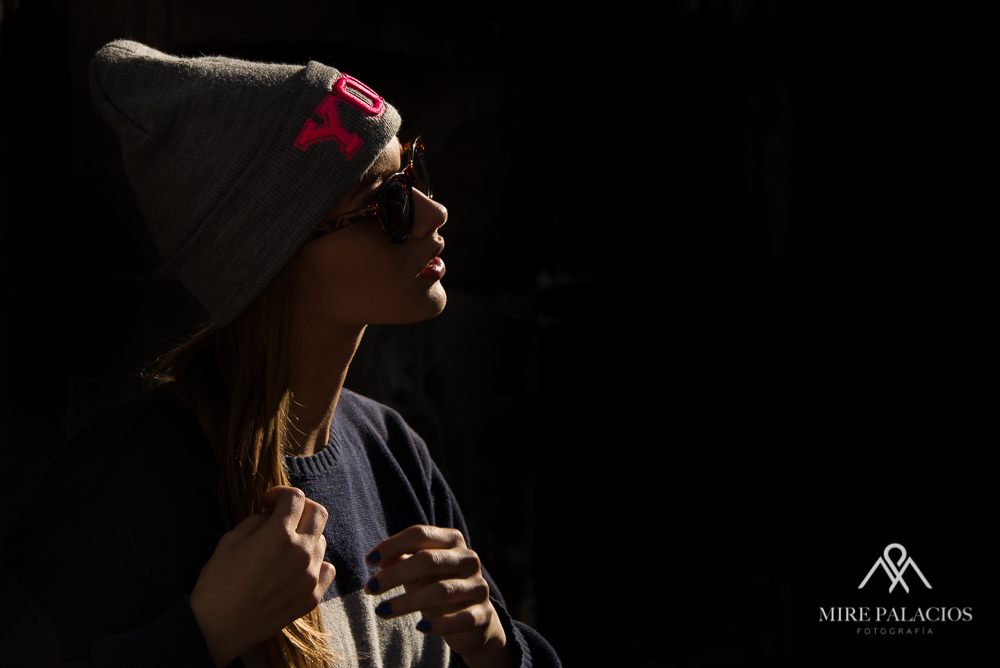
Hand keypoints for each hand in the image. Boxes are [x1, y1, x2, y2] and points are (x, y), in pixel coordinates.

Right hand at [190, 487, 334, 666]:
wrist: (215, 629)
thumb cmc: (217, 584)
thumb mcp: (229, 541)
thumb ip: (256, 521)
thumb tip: (271, 516)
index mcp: (278, 535)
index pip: (296, 498)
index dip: (281, 494)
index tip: (269, 502)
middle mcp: (300, 553)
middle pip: (318, 514)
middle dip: (300, 509)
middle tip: (283, 516)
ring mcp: (310, 576)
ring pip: (321, 541)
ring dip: (306, 537)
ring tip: (284, 547)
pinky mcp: (312, 597)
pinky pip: (327, 569)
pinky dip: (316, 563)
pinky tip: (297, 567)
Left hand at [364, 525, 512, 667]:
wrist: (473, 618)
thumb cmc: (438, 586)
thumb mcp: (418, 572)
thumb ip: (400, 562)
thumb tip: (378, 560)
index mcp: (452, 540)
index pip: (420, 535)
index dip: (393, 546)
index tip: (369, 561)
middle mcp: (468, 559)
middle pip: (429, 560)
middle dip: (395, 574)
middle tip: (370, 589)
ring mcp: (478, 586)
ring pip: (440, 591)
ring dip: (407, 602)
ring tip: (382, 611)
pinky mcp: (483, 614)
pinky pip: (461, 618)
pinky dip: (440, 624)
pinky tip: (420, 627)